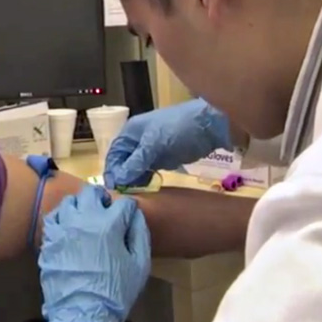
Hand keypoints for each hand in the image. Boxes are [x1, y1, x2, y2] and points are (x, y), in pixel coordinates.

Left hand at [31, 186, 150, 321]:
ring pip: (69, 202)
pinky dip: (61, 219)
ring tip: (84, 218)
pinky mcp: (49, 240)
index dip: (128, 209)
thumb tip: (135, 216)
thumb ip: (139, 235)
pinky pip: (52, 219)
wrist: (83, 314)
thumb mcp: (140, 265)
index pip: (122, 202)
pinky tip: (67, 229)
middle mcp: (84, 219)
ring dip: (80, 206)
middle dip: (101, 198)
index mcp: (110, 224)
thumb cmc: (116, 292)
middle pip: (91, 192)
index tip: (129, 216)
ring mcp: (63, 228)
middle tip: (105, 211)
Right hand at [103, 99, 232, 188]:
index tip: (113, 188)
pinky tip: (145, 189)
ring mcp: (151, 150)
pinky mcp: (163, 159)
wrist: (208, 127)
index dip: (112, 170)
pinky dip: (145, 179)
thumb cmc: (178, 129)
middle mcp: (138, 141)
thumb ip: (136, 162)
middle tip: (123, 195)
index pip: (114, 153)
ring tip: (134, 194)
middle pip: (123, 162)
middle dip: (122, 176)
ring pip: (135, 168)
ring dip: (133, 180)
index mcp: (131, 131)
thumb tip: (119, 179)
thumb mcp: (154, 144)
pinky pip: (148, 171)